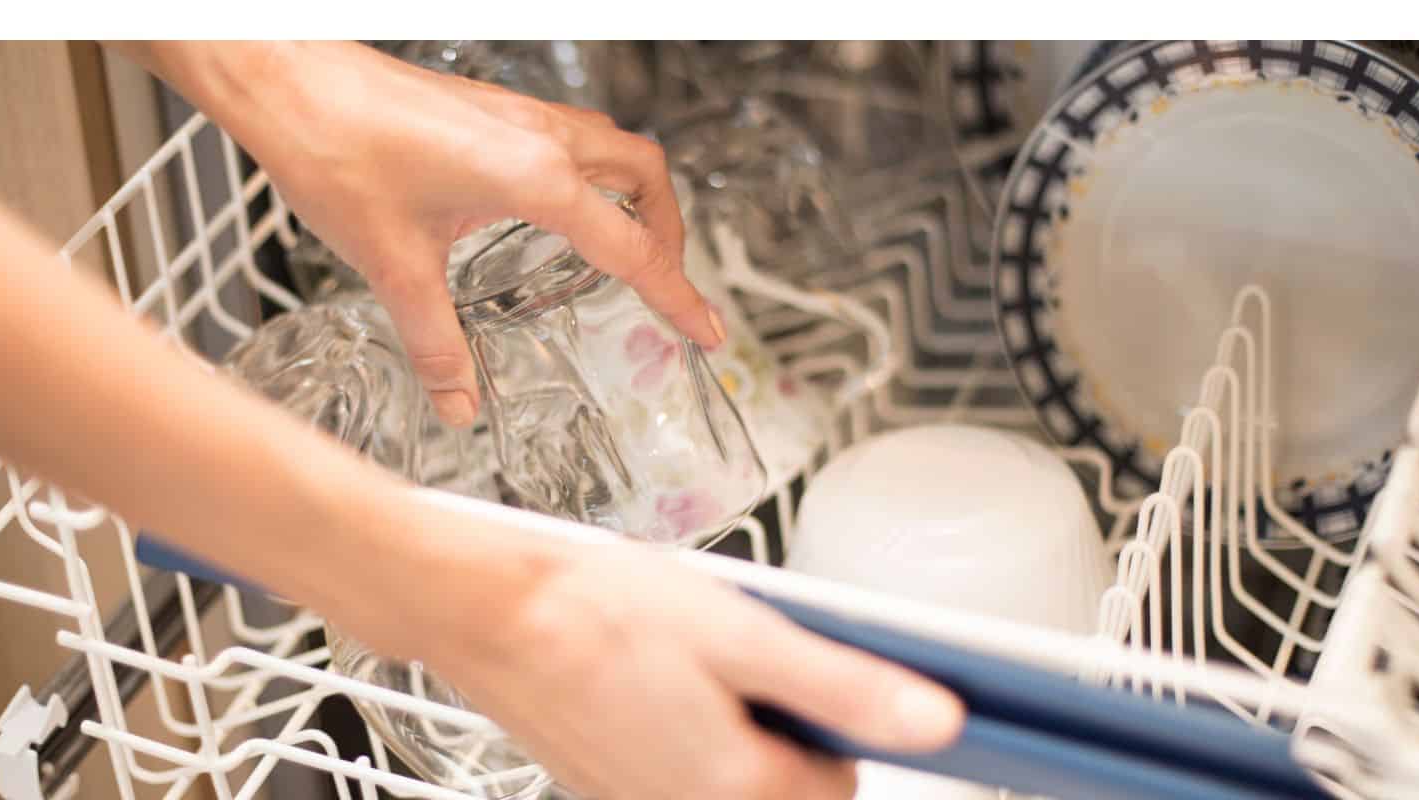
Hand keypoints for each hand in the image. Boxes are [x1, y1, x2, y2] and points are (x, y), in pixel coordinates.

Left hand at [120, 41, 722, 426]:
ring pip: (614, 149)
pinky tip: (551, 212)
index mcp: (535, 176)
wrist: (291, 79)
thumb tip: (459, 401)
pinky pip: (572, 138)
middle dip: (669, 235)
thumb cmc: (338, 147)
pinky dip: (590, 177)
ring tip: (623, 251)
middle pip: (647, 179)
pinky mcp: (492, 109)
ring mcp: (519, 115)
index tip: (707, 332)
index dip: (677, 297)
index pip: (632, 248)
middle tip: (663, 287)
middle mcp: (541, 136)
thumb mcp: (393, 265)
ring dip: (635, 199)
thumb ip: (434, 342)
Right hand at [390, 502, 966, 799]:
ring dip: (728, 725)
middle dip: (780, 726)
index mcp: (735, 787)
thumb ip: (845, 686)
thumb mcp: (742, 634)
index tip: (807, 670)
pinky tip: (651, 673)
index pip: (836, 788)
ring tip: (691, 658)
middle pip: (778, 791)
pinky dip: (677, 727)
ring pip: (721, 778)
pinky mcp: (601, 784)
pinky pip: (669, 769)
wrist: (483, 611)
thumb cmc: (597, 612)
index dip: (835, 721)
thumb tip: (935, 722)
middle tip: (746, 656)